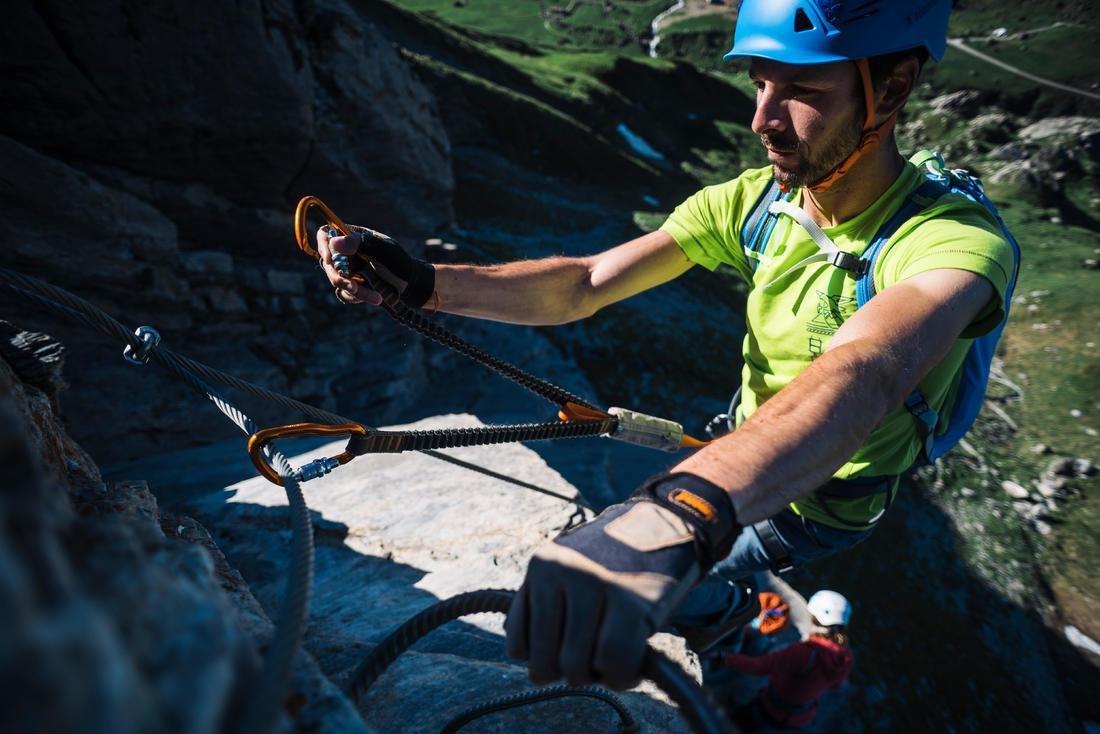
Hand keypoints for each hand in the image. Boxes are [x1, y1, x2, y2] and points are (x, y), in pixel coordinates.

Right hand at [316, 225, 434, 306]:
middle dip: (340, 277)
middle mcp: (347, 252)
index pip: (325, 234)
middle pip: (328, 262)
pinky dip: (357, 298)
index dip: (323, 246)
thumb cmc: (400, 263)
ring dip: (354, 291)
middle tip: (354, 287)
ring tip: (376, 297)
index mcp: (352, 236)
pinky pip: (344, 294)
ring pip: (337, 281)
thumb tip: (334, 241)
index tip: (331, 259)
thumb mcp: (383, 250)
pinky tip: (375, 298)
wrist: (413, 286)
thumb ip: (359, 244)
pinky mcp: (353, 286)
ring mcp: (348, 269)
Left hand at [505, 473, 739, 689]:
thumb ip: (543, 603)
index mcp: (541, 565)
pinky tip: (633, 662)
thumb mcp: (568, 568)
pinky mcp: (632, 602)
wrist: (668, 523)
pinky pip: (614, 663)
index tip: (569, 649)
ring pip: (577, 667)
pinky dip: (622, 676)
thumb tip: (523, 651)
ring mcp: (596, 585)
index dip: (544, 659)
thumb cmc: (616, 560)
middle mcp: (562, 572)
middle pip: (546, 664)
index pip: (517, 645)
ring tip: (615, 653)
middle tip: (595, 655)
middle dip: (571, 672)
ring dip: (599, 674)